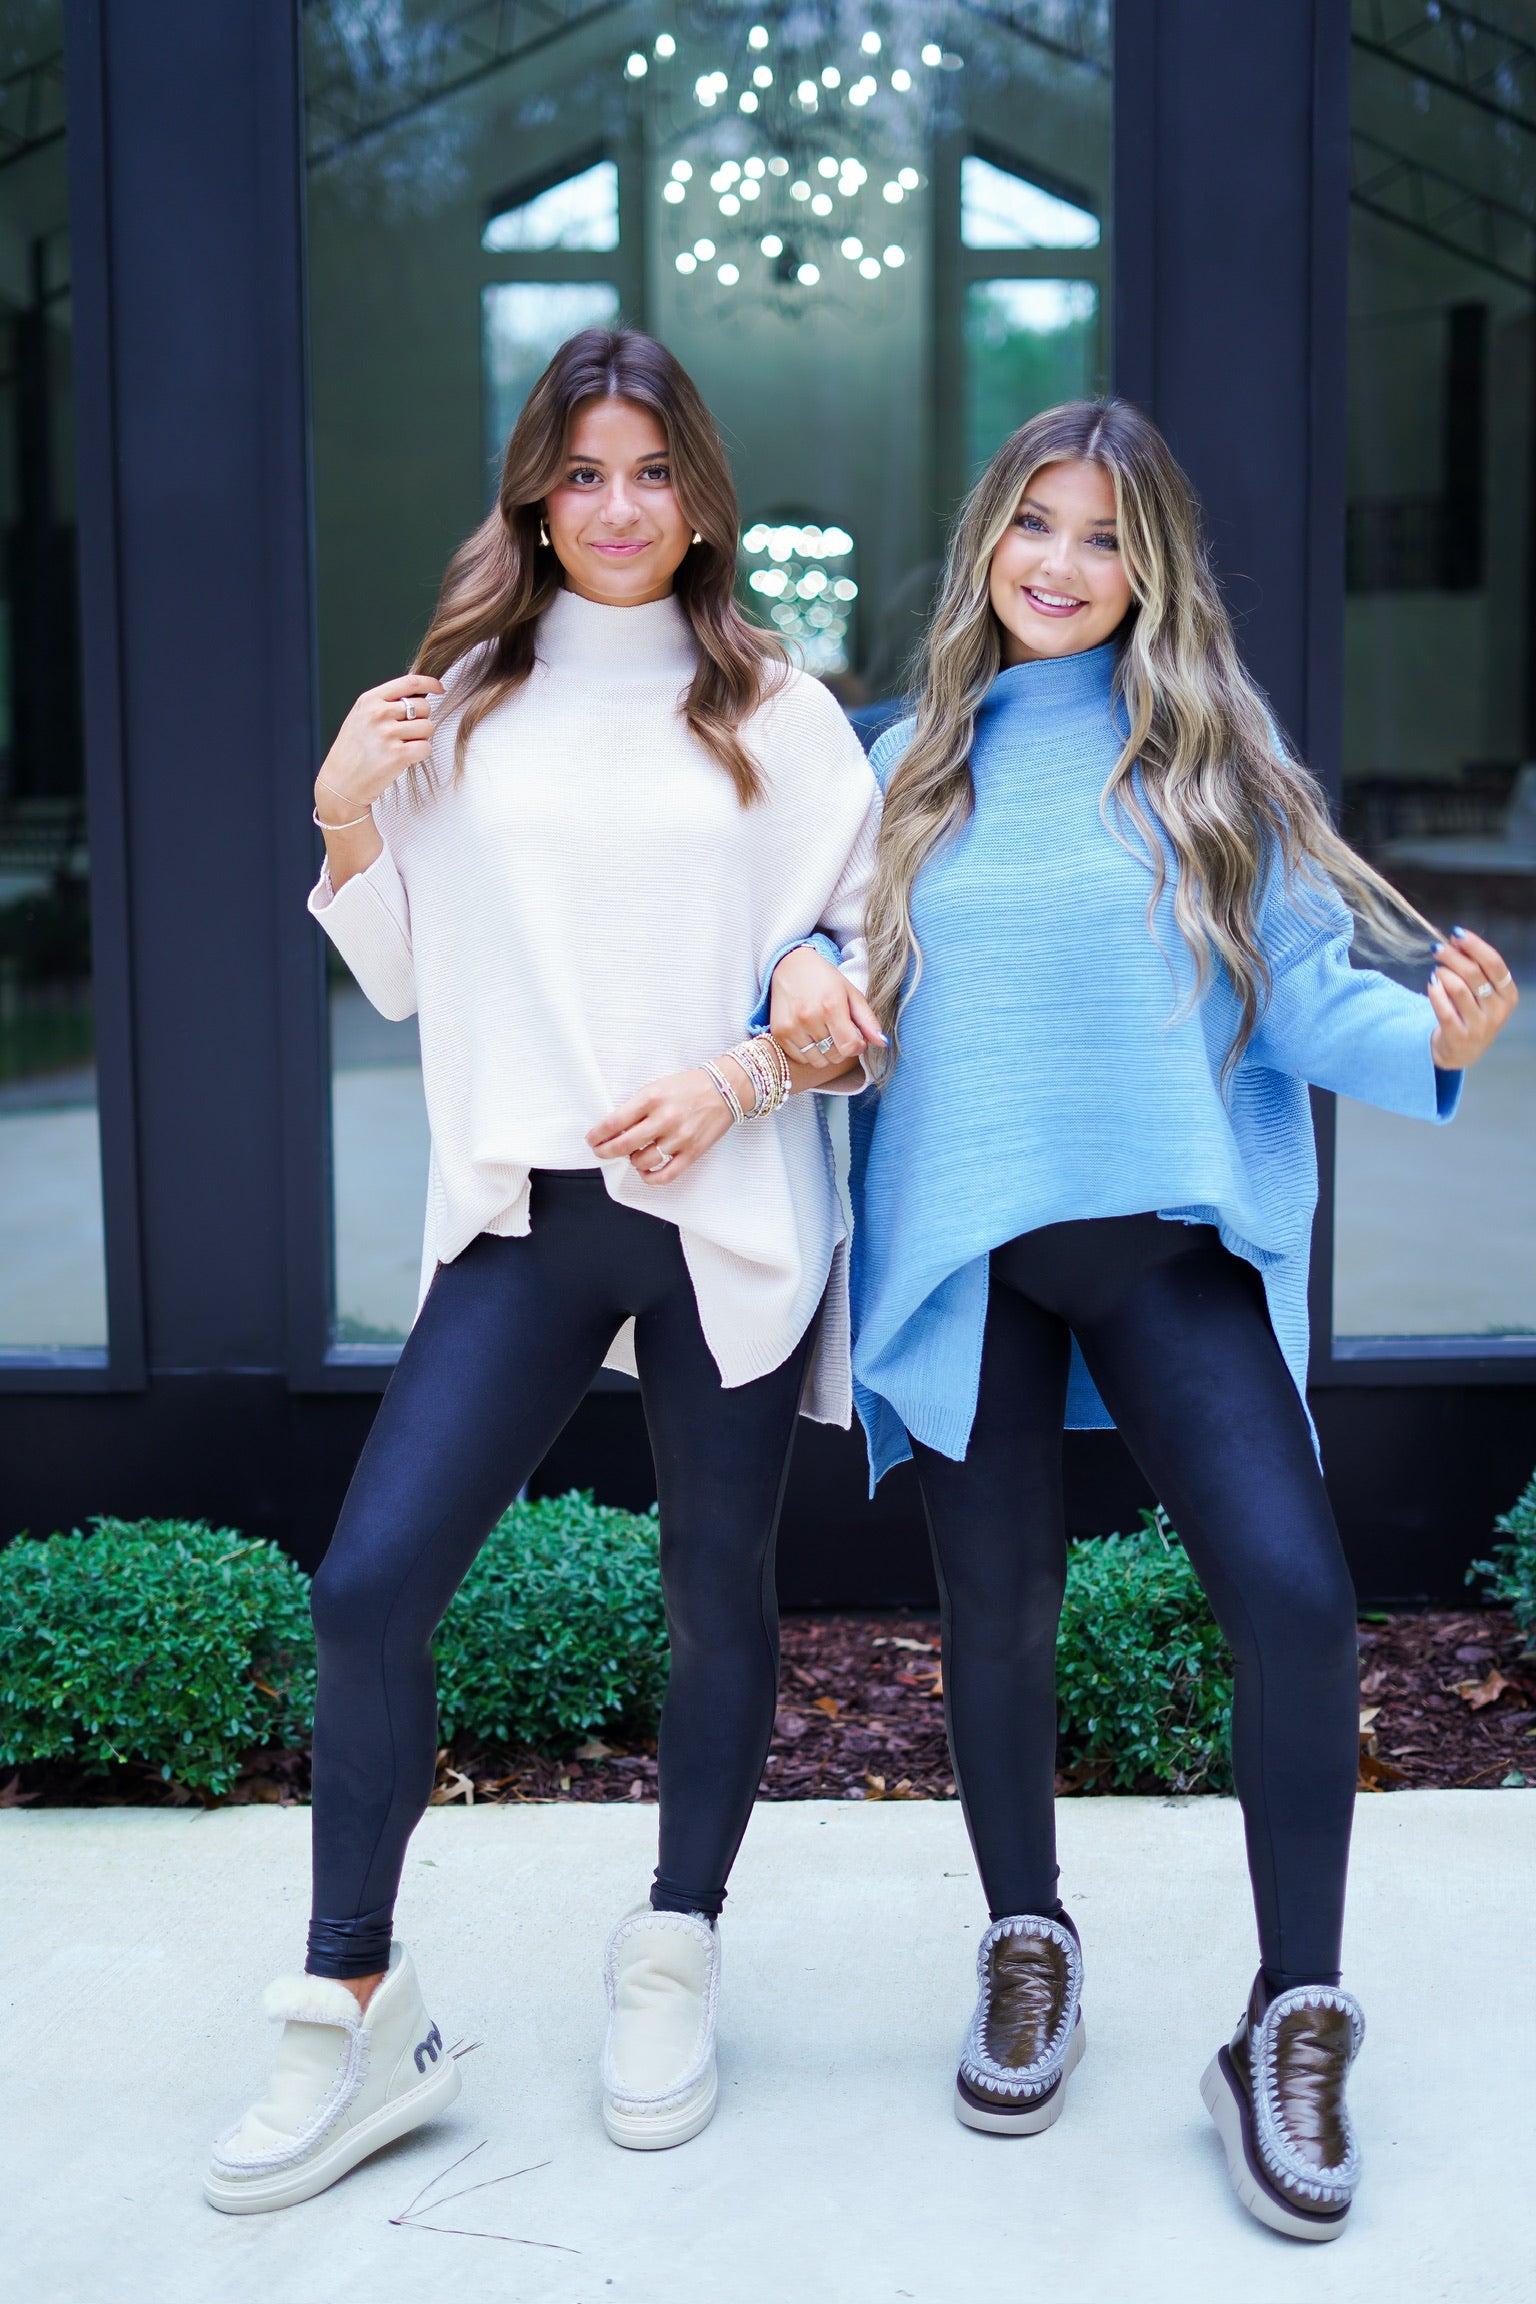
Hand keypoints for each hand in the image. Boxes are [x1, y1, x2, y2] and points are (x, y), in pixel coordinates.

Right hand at [314, 672, 445, 819]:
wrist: (340, 782)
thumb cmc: (352, 751)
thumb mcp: (361, 717)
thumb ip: (385, 704)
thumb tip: (418, 696)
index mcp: (370, 700)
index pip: (409, 683)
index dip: (430, 683)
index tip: (439, 688)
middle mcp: (378, 714)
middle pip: (423, 707)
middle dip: (421, 720)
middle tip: (406, 734)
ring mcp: (388, 734)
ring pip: (428, 727)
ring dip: (421, 738)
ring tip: (401, 746)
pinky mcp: (398, 755)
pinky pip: (426, 747)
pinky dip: (420, 754)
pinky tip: (404, 758)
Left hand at [586, 1067, 735, 1183]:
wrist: (725, 1088)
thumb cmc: (687, 1086)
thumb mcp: (656, 1087)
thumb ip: (636, 1107)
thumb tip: (614, 1131)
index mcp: (652, 1098)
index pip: (614, 1122)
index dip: (597, 1135)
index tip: (592, 1139)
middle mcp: (665, 1118)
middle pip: (624, 1145)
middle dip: (606, 1152)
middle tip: (601, 1152)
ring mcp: (680, 1137)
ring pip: (642, 1161)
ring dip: (631, 1161)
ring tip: (632, 1155)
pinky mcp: (693, 1152)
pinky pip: (666, 1175)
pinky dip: (650, 1178)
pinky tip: (644, 1172)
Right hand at [769, 944, 885, 1074]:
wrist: (790, 965)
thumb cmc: (825, 979)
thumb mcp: (851, 993)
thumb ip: (868, 1020)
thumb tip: (884, 1043)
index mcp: (831, 1006)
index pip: (849, 1047)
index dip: (857, 1047)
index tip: (857, 1040)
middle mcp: (809, 1017)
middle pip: (834, 1056)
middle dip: (842, 1049)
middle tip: (839, 1033)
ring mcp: (792, 1026)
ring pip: (818, 1061)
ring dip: (825, 1053)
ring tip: (824, 1034)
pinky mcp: (779, 1032)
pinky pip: (800, 1059)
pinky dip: (808, 1053)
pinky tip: (809, 1035)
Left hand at [1428, 926, 1518, 1068]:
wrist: (1461, 1051)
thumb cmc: (1471, 1013)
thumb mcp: (1480, 991)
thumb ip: (1473, 966)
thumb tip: (1456, 938)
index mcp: (1508, 995)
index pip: (1494, 964)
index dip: (1475, 946)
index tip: (1456, 934)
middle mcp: (1498, 1011)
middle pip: (1474, 974)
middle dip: (1452, 956)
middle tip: (1437, 948)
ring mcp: (1480, 1026)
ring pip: (1458, 989)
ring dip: (1443, 974)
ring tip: (1436, 971)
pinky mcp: (1460, 1037)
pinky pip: (1444, 1009)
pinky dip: (1435, 993)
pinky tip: (1431, 984)